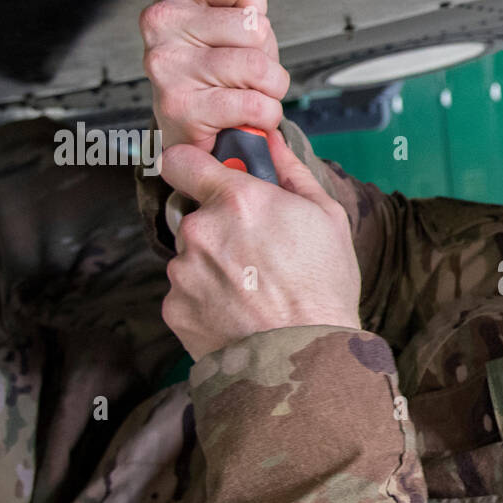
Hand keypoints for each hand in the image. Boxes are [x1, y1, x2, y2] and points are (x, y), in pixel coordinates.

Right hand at [139, 0, 287, 149]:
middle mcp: (162, 24)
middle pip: (255, 25)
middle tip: (243, 72)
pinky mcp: (181, 106)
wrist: (193, 131)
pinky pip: (254, 103)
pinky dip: (264, 115)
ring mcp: (168, 66)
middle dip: (265, 55)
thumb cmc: (213, 74)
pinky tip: (245, 115)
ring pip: (259, 66)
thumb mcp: (227, 16)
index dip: (257, 11)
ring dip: (269, 89)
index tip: (239, 28)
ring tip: (246, 93)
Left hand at [158, 133, 361, 360]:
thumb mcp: (328, 219)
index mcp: (238, 200)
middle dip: (218, 230)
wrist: (307, 360)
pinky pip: (186, 294)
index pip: (182, 160)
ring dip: (212, 268)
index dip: (193, 167)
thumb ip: (292, 173)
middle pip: (195, 217)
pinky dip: (206, 302)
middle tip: (256, 256)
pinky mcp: (175, 308)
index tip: (205, 177)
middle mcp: (201, 230)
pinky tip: (239, 314)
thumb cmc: (324, 289)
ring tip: (252, 293)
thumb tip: (273, 143)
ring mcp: (183, 271)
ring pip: (191, 257)